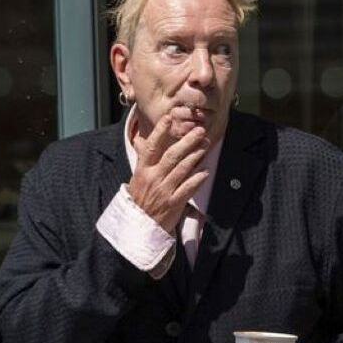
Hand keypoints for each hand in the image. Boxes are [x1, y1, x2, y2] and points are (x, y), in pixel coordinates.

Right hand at [127, 114, 209, 233]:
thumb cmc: (140, 198)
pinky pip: (188, 188)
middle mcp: (153, 178)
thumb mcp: (136, 177)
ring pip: (182, 169)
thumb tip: (141, 140)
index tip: (169, 118)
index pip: (151, 147)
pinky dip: (197, 179)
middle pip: (172, 155)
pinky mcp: (173, 203)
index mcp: (142, 170)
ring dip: (196, 156)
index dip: (160, 131)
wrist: (138, 225)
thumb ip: (143, 159)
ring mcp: (164, 190)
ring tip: (205, 145)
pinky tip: (205, 171)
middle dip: (187, 141)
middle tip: (199, 130)